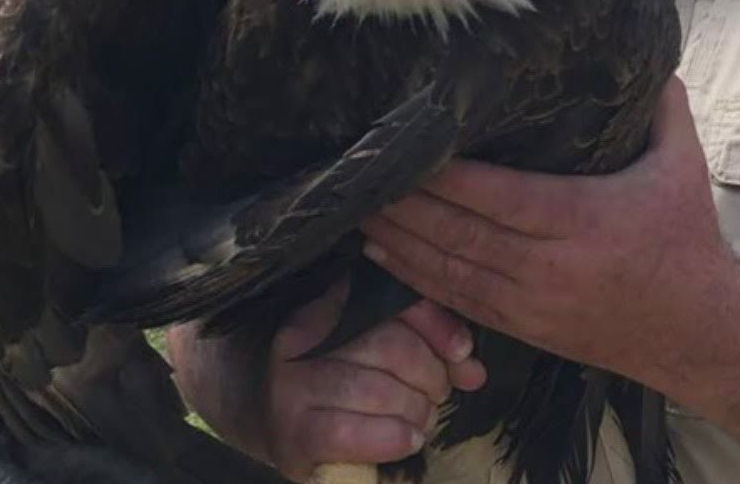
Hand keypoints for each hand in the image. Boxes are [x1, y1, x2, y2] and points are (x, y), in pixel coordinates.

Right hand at [260, 275, 487, 480]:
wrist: (266, 418)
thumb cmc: (333, 381)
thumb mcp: (374, 351)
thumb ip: (426, 348)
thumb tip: (474, 371)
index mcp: (327, 307)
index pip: (391, 301)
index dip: (436, 325)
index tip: (461, 351)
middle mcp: (304, 341)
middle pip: (392, 346)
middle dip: (431, 376)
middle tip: (435, 394)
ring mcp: (293, 388)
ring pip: (378, 391)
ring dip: (415, 410)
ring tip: (420, 419)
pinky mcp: (293, 434)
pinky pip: (353, 433)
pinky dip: (392, 437)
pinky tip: (407, 439)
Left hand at [359, 77, 739, 390]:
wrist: (698, 334)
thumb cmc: (687, 239)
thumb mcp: (683, 164)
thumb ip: (660, 105)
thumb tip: (644, 43)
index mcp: (584, 219)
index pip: (499, 196)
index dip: (447, 176)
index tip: (408, 146)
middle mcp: (550, 265)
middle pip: (460, 232)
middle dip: (405, 203)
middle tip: (360, 170)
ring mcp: (531, 302)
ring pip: (448, 269)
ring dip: (396, 240)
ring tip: (354, 207)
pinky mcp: (522, 328)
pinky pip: (455, 299)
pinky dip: (412, 277)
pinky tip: (380, 255)